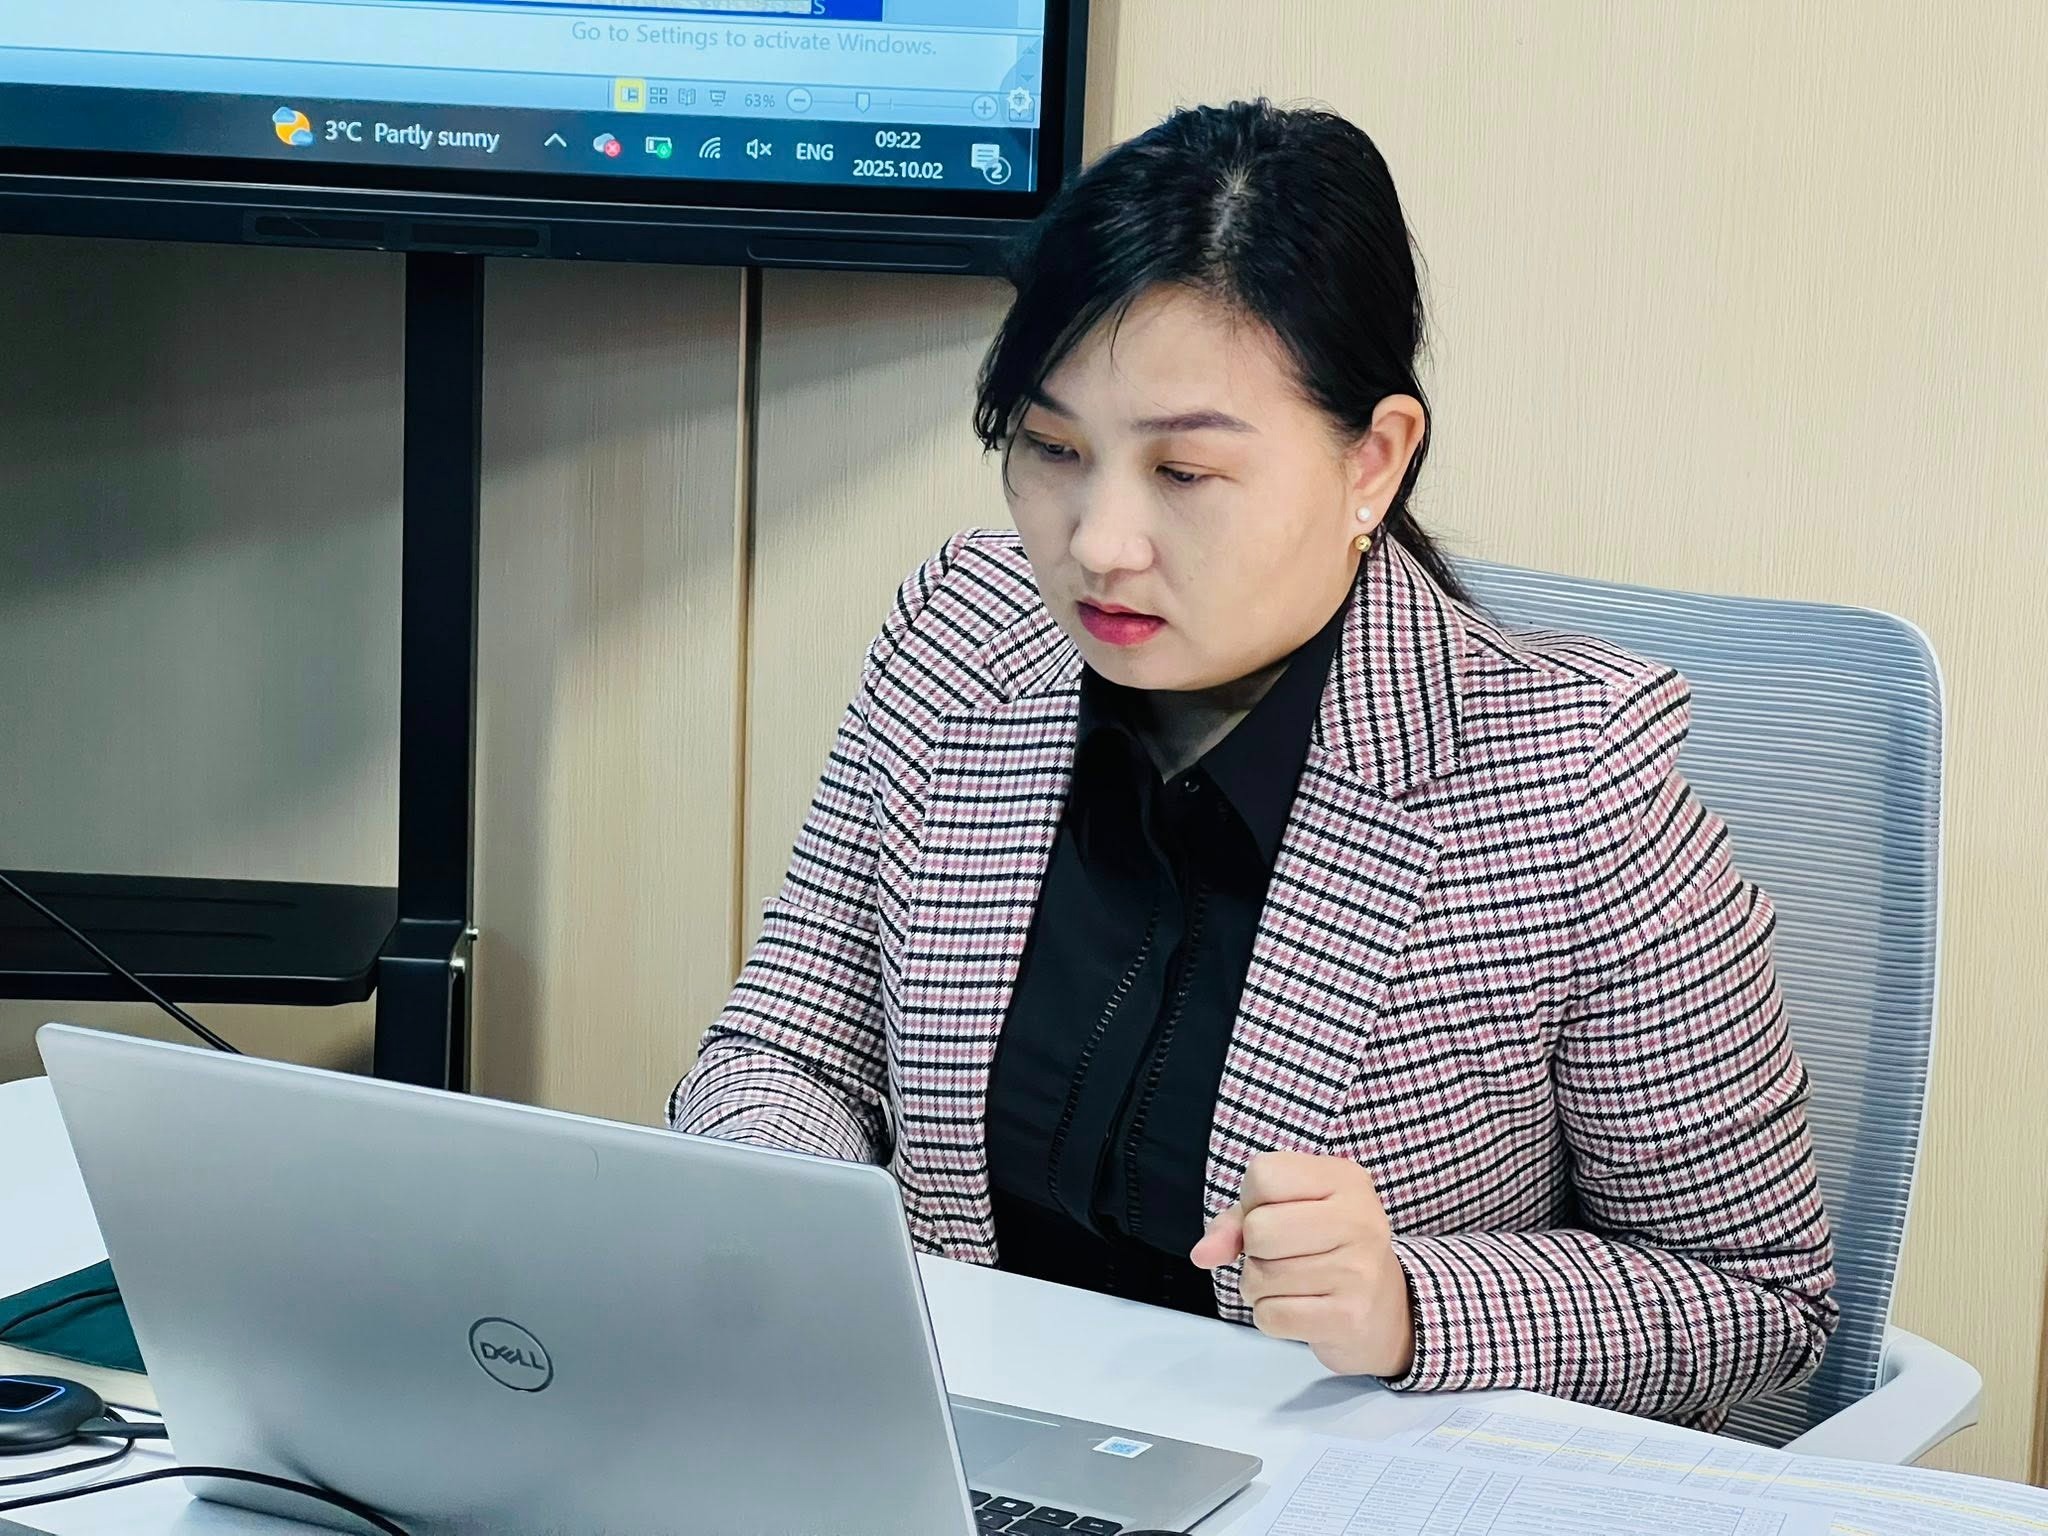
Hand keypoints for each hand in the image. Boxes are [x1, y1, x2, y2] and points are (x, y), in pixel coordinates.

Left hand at [1189, 1150, 1415, 1377]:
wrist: (1385, 1307)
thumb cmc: (1326, 1247)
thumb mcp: (1287, 1213)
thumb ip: (1237, 1222)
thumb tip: (1202, 1255)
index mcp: (1344, 1179)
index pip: (1263, 1175)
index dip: (1254, 1201)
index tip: (1279, 1215)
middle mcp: (1359, 1218)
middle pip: (1258, 1230)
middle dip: (1253, 1249)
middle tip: (1281, 1255)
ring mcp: (1358, 1270)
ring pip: (1259, 1277)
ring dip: (1258, 1286)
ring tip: (1291, 1283)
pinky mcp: (1349, 1316)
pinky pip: (1270, 1316)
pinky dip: (1270, 1316)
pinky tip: (1298, 1307)